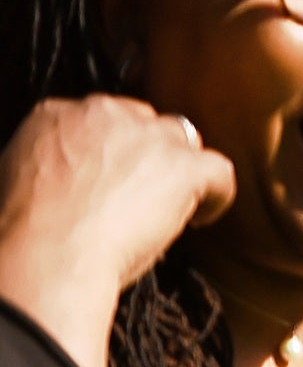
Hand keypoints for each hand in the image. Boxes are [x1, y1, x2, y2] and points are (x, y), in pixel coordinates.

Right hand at [0, 96, 235, 366]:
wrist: (45, 253)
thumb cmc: (22, 233)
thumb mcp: (15, 178)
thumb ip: (48, 165)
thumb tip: (66, 182)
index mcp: (56, 114)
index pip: (100, 119)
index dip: (110, 150)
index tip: (109, 177)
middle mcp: (105, 113)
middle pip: (144, 122)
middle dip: (147, 154)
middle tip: (141, 194)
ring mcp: (149, 136)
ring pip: (181, 140)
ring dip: (180, 169)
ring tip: (173, 205)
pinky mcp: (183, 166)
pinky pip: (218, 170)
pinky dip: (216, 195)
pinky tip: (203, 218)